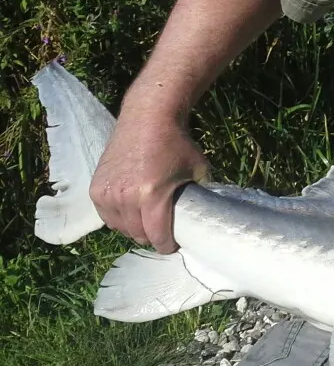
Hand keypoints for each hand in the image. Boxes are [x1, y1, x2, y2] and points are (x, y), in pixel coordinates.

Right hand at [89, 113, 210, 253]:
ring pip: (119, 227)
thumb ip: (201, 194)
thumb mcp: (198, 170)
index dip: (166, 245)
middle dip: (151, 237)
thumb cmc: (177, 144)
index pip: (156, 235)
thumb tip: (206, 213)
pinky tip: (130, 214)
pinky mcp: (96, 187)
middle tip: (161, 234)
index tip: (173, 246)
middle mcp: (125, 197)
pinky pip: (106, 215)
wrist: (148, 118)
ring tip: (146, 224)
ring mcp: (107, 193)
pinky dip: (118, 219)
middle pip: (137, 234)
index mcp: (151, 195)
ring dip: (133, 229)